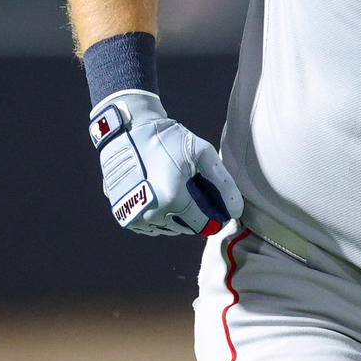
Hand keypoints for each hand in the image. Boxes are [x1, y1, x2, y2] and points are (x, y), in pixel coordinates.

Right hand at [88, 90, 242, 235]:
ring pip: (168, 229)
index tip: (216, 206)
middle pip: (186, 229)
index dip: (214, 217)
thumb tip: (236, 212)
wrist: (127, 131)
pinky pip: (150, 227)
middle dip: (195, 215)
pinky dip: (158, 216)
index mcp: (175, 199)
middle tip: (193, 191)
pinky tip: (159, 195)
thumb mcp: (202, 153)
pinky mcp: (124, 217)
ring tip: (174, 189)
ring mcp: (136, 217)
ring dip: (176, 216)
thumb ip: (223, 184)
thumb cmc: (168, 139)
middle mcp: (153, 214)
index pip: (203, 226)